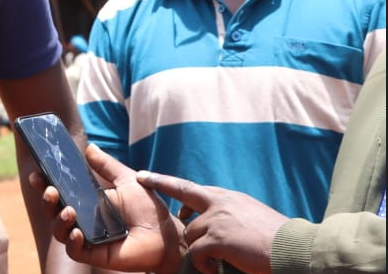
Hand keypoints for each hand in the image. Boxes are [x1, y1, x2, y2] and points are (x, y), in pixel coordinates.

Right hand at [30, 144, 185, 273]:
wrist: (166, 234)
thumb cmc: (148, 208)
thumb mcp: (127, 180)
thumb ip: (107, 165)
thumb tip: (90, 147)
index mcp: (87, 199)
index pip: (60, 191)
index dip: (45, 184)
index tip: (37, 174)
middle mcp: (84, 218)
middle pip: (53, 211)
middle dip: (46, 200)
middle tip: (50, 191)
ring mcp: (88, 236)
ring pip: (59, 231)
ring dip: (58, 220)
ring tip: (68, 211)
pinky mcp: (95, 254)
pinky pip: (74, 251)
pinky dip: (72, 242)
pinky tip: (77, 233)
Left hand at [137, 170, 288, 273]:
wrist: (296, 248)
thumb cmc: (278, 239)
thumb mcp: (252, 216)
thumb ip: (230, 214)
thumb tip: (217, 223)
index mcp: (228, 197)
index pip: (191, 188)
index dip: (167, 183)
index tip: (145, 176)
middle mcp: (219, 203)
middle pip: (183, 200)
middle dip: (164, 192)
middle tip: (144, 182)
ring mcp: (217, 219)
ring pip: (191, 235)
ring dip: (199, 250)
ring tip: (216, 262)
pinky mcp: (218, 239)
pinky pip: (197, 252)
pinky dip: (203, 264)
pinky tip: (216, 269)